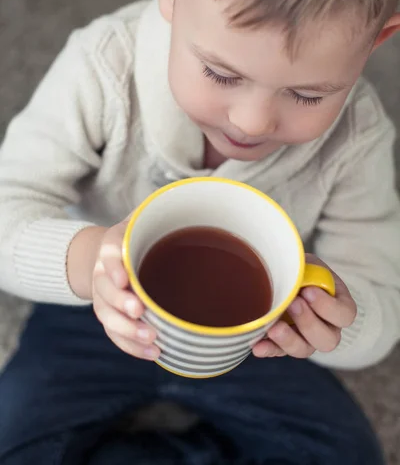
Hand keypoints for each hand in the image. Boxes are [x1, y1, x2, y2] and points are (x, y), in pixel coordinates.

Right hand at [92, 219, 159, 360]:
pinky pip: (116, 335)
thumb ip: (168, 209)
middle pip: (104, 290)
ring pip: (108, 317)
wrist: (114, 255)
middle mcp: (104, 272)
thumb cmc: (141, 235)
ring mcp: (105, 297)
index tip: (125, 278)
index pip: (108, 252)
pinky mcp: (112, 316)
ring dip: (127, 331)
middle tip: (139, 311)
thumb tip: (206, 193)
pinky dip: (131, 347)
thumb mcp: (148, 217)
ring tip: (151, 340)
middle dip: (120, 303)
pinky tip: (154, 353)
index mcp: (114, 243)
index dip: (113, 266)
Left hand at [252, 254, 356, 358]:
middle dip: (308, 322)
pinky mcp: (286, 345)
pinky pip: (279, 352)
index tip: (308, 290)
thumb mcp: (308, 264)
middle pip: (328, 340)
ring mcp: (308, 340)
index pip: (345, 314)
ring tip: (274, 327)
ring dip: (289, 339)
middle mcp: (328, 328)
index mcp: (340, 307)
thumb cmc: (304, 271)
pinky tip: (258, 346)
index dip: (327, 306)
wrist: (288, 278)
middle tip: (292, 303)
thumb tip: (288, 267)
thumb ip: (305, 269)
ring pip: (305, 350)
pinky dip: (268, 349)